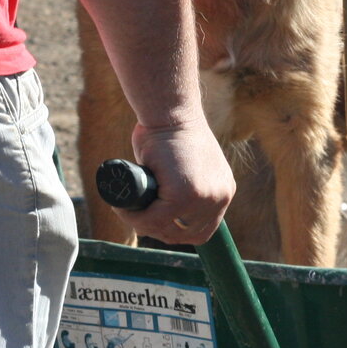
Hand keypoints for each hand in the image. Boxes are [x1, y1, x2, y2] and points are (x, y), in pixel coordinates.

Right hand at [117, 118, 234, 244]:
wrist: (171, 113)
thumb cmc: (173, 134)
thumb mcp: (191, 166)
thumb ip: (190, 186)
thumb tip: (169, 208)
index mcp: (223, 191)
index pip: (203, 229)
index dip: (176, 231)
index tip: (155, 223)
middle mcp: (219, 197)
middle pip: (185, 234)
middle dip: (157, 230)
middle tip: (136, 214)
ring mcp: (204, 198)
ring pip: (167, 229)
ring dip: (143, 224)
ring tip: (128, 209)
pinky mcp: (183, 196)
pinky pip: (153, 219)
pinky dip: (134, 217)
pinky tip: (123, 207)